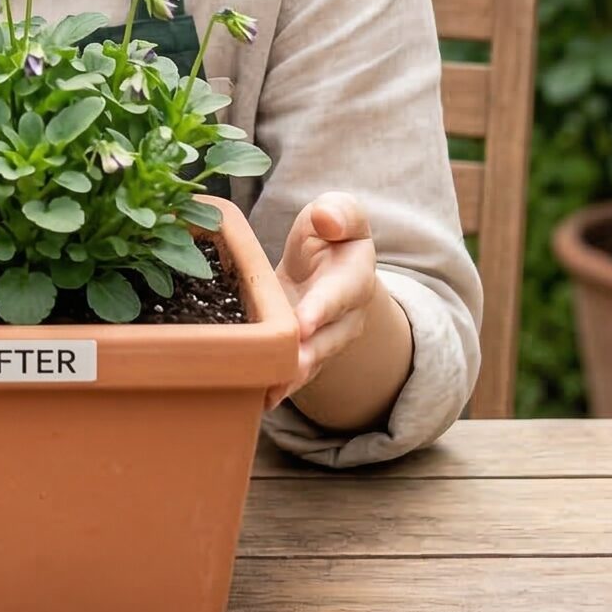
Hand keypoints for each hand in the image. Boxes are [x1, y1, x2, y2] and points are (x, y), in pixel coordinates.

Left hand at [264, 191, 378, 410]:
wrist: (327, 261)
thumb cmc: (330, 232)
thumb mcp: (338, 212)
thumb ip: (339, 212)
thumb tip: (327, 220)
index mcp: (354, 277)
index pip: (339, 295)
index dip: (322, 309)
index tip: (303, 324)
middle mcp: (345, 315)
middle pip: (328, 339)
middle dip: (307, 354)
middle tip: (286, 366)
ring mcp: (325, 337)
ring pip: (311, 362)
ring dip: (291, 377)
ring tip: (269, 390)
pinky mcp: (303, 349)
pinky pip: (295, 371)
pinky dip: (279, 385)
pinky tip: (258, 399)